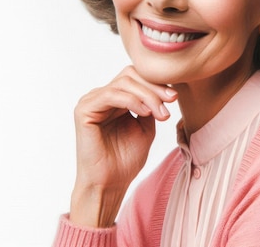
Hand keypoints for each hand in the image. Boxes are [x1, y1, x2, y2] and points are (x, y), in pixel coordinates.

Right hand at [69, 66, 176, 227]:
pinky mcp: (84, 110)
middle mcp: (100, 96)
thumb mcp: (145, 127)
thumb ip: (150, 106)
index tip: (175, 96)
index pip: (134, 77)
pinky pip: (111, 95)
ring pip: (123, 83)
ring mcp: (90, 101)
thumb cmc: (125, 160)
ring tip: (160, 113)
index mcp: (113, 99)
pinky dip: (132, 101)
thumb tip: (163, 89)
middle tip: (171, 101)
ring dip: (147, 95)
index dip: (155, 82)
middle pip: (129, 75)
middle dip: (153, 86)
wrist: (109, 184)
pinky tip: (144, 112)